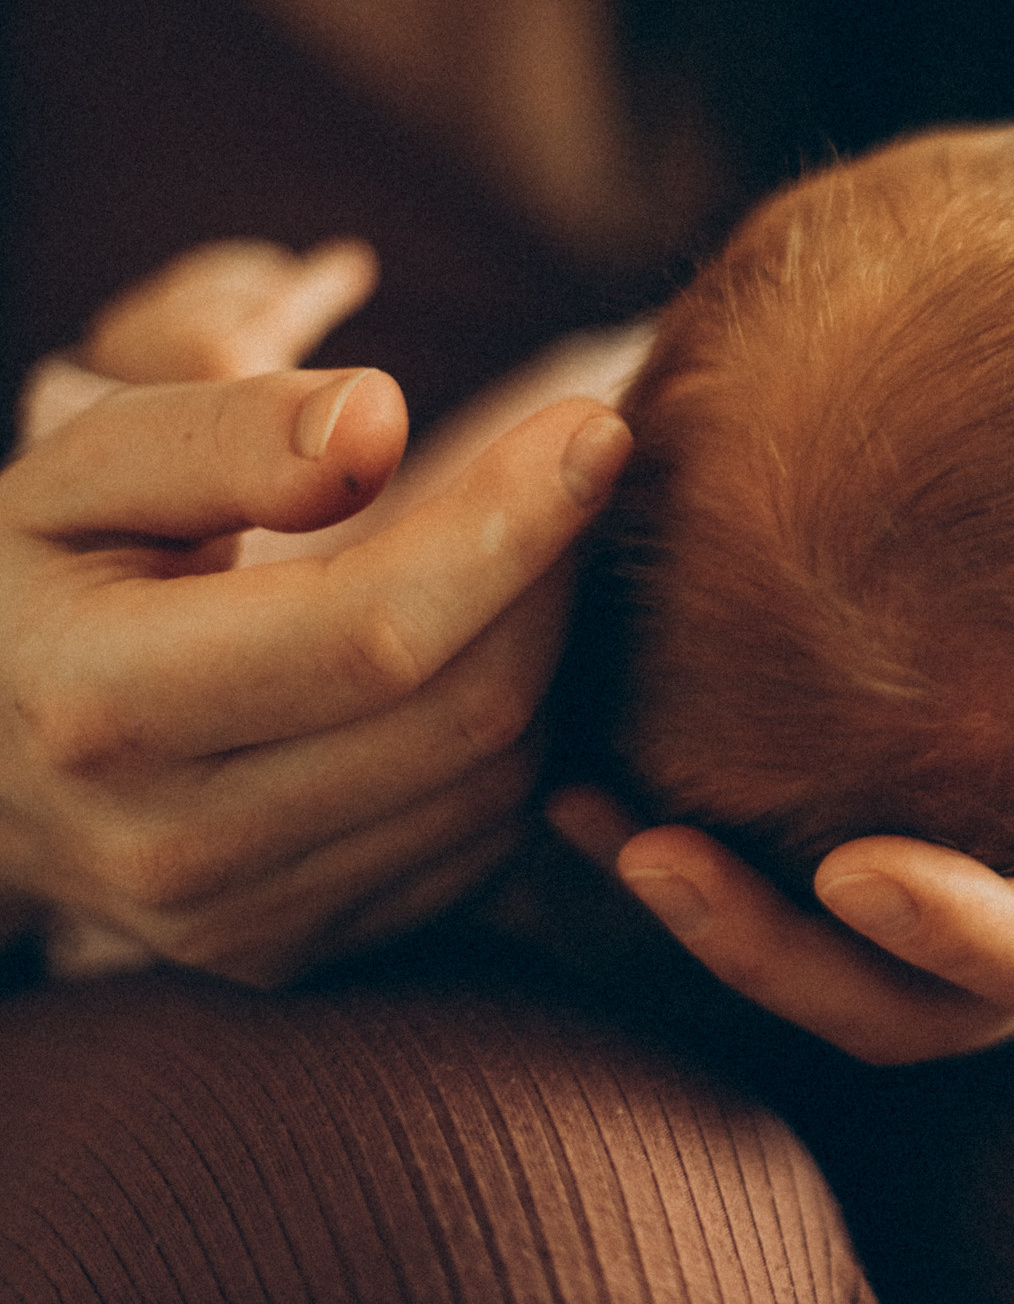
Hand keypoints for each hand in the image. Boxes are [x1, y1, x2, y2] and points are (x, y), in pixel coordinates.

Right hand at [0, 248, 632, 984]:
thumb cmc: (39, 577)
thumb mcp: (84, 472)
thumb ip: (226, 434)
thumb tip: (381, 422)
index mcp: (103, 706)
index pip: (374, 632)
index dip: (511, 525)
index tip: (596, 430)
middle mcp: (174, 845)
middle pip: (468, 712)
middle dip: (555, 576)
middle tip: (578, 468)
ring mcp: (242, 922)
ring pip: (498, 782)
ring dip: (550, 653)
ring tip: (528, 549)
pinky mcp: (299, 952)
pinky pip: (482, 841)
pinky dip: (517, 736)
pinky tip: (489, 648)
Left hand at [545, 647, 1013, 1066]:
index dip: (969, 941)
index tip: (856, 868)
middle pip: (904, 1009)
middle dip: (775, 955)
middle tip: (656, 853)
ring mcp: (941, 915)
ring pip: (811, 969)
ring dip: (690, 913)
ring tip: (580, 813)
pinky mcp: (858, 871)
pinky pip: (757, 892)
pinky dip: (662, 843)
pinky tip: (566, 770)